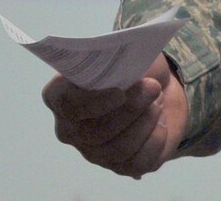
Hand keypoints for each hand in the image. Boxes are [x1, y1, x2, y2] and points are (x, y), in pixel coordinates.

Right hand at [43, 54, 187, 177]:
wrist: (153, 89)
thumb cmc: (129, 68)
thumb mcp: (123, 53)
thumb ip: (118, 58)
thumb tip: (129, 73)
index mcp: (59, 96)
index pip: (68, 105)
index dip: (94, 102)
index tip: (120, 92)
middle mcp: (70, 130)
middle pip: (96, 131)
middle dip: (130, 109)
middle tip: (153, 88)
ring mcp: (93, 153)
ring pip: (119, 148)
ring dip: (145, 122)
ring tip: (158, 100)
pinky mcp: (120, 167)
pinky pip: (138, 161)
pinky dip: (155, 138)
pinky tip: (161, 121)